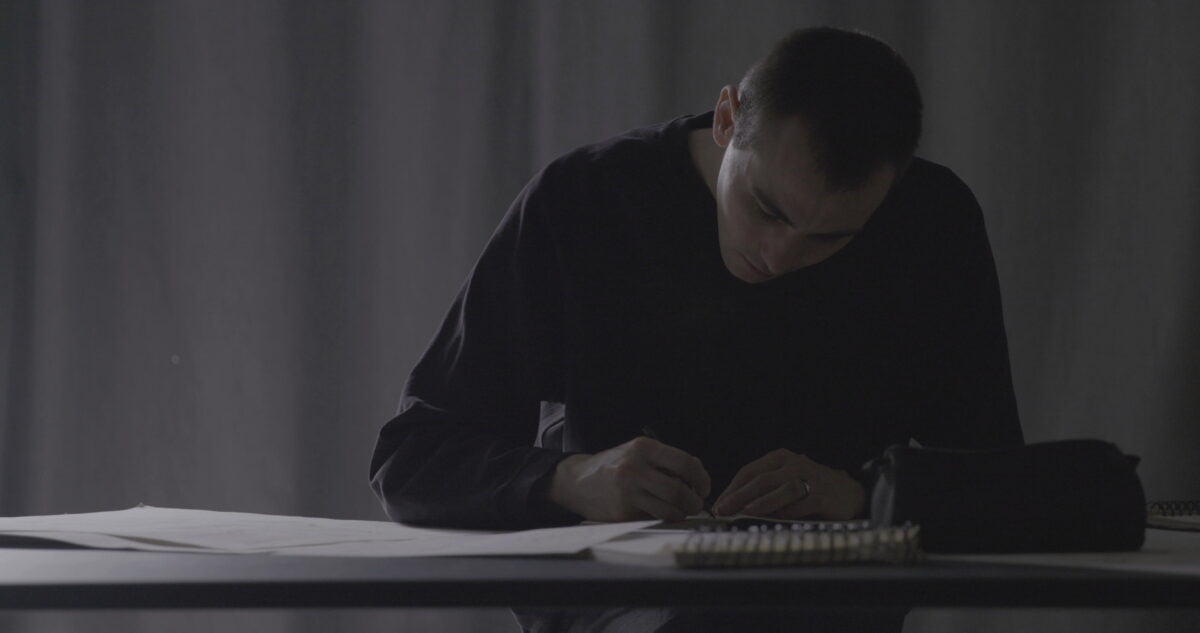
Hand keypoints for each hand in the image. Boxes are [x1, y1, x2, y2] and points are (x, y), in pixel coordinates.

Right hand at [547, 437, 710, 521]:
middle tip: (696, 505)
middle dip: (694, 502)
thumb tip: (699, 472)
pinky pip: (653, 519)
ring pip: (669, 509)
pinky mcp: (622, 513)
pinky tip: (659, 513)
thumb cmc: (615, 466)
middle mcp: (635, 468)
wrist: (578, 481)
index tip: (703, 487)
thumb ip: (668, 460)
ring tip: (681, 511)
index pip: (685, 463)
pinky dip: (663, 519)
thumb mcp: (639, 452)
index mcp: (643, 448)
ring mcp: (627, 492)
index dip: (702, 478)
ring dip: (682, 514)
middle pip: (679, 490)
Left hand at [711, 449, 864, 519]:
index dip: (732, 488)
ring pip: (781, 490)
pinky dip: (786, 512)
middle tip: (724, 510)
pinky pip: (801, 504)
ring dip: (761, 502)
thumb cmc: (809, 486)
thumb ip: (762, 488)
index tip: (718, 504)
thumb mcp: (785, 479)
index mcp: (780, 458)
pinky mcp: (823, 497)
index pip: (750, 471)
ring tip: (745, 512)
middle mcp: (794, 465)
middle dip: (740, 496)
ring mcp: (810, 479)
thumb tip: (731, 506)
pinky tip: (773, 520)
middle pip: (762, 480)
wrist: (849, 492)